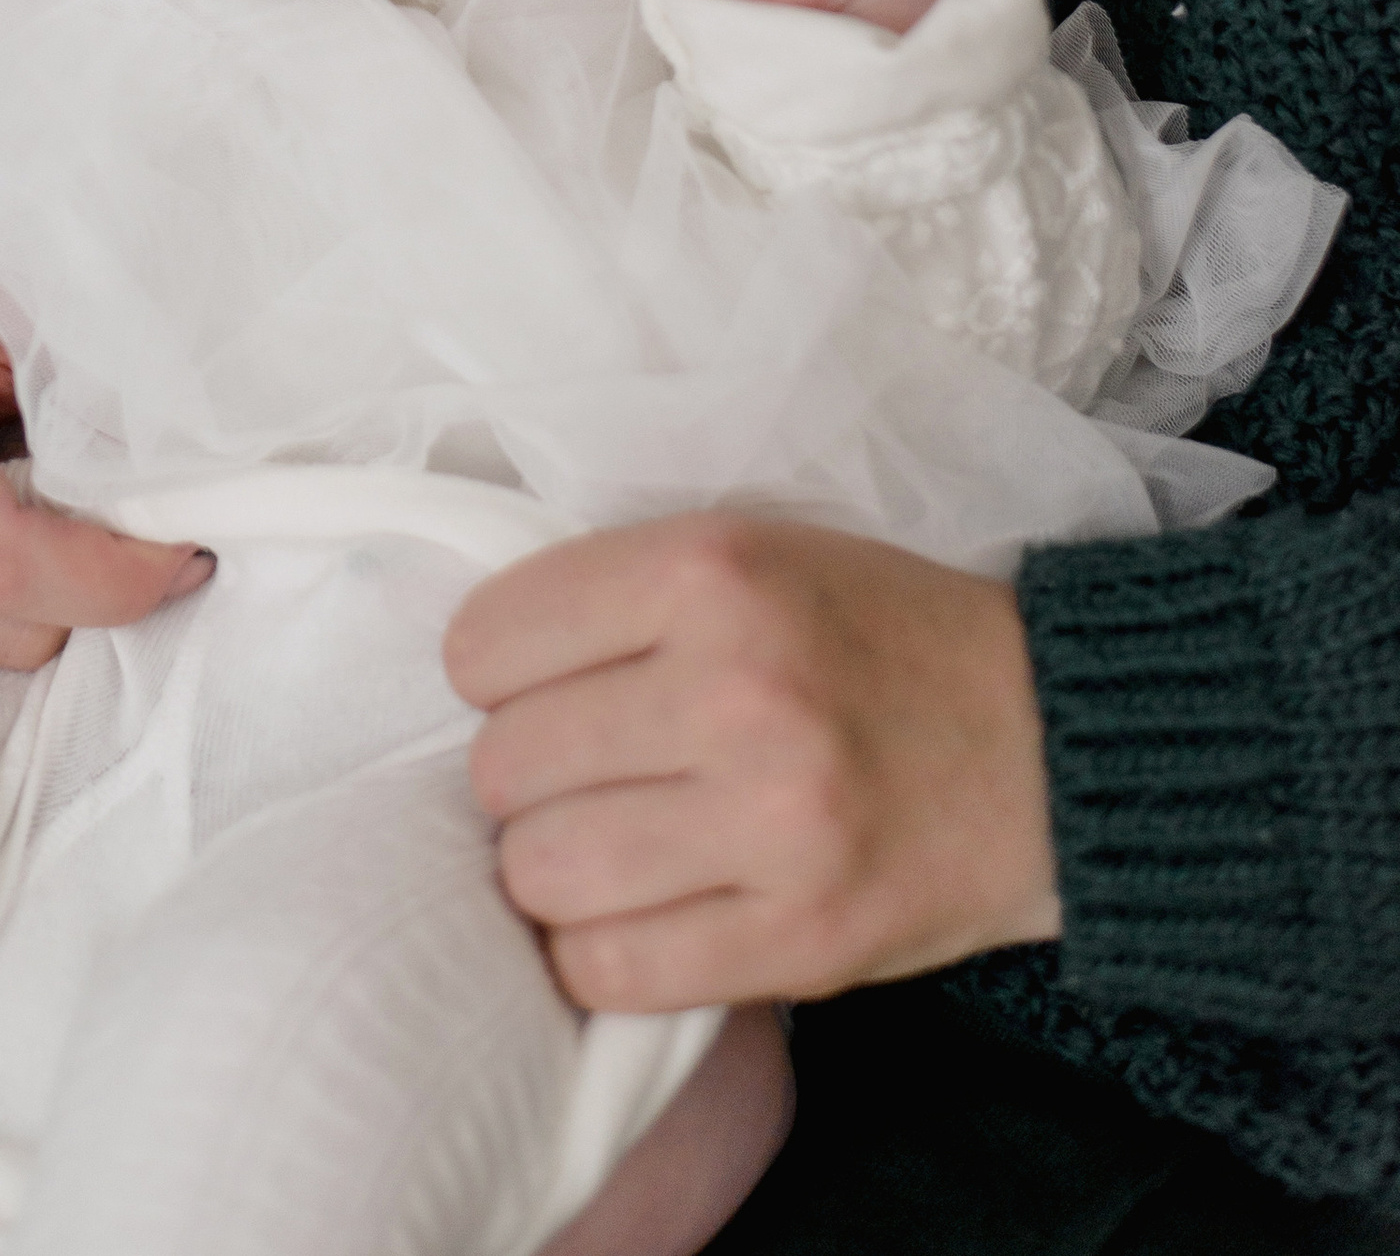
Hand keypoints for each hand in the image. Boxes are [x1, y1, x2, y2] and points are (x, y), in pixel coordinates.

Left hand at [446, 512, 1060, 1012]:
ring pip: (543, 875)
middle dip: (526, 776)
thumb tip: (472, 676)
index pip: (489, 644)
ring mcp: (773, 826)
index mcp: (710, 572)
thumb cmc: (873, 635)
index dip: (495, 671)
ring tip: (608, 842)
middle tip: (585, 772)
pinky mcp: (803, 940)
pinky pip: (612, 971)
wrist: (1049, 742)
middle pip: (506, 767)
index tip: (540, 684)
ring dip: (554, 869)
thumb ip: (618, 595)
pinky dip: (598, 952)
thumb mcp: (750, 550)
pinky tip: (638, 915)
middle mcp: (735, 692)